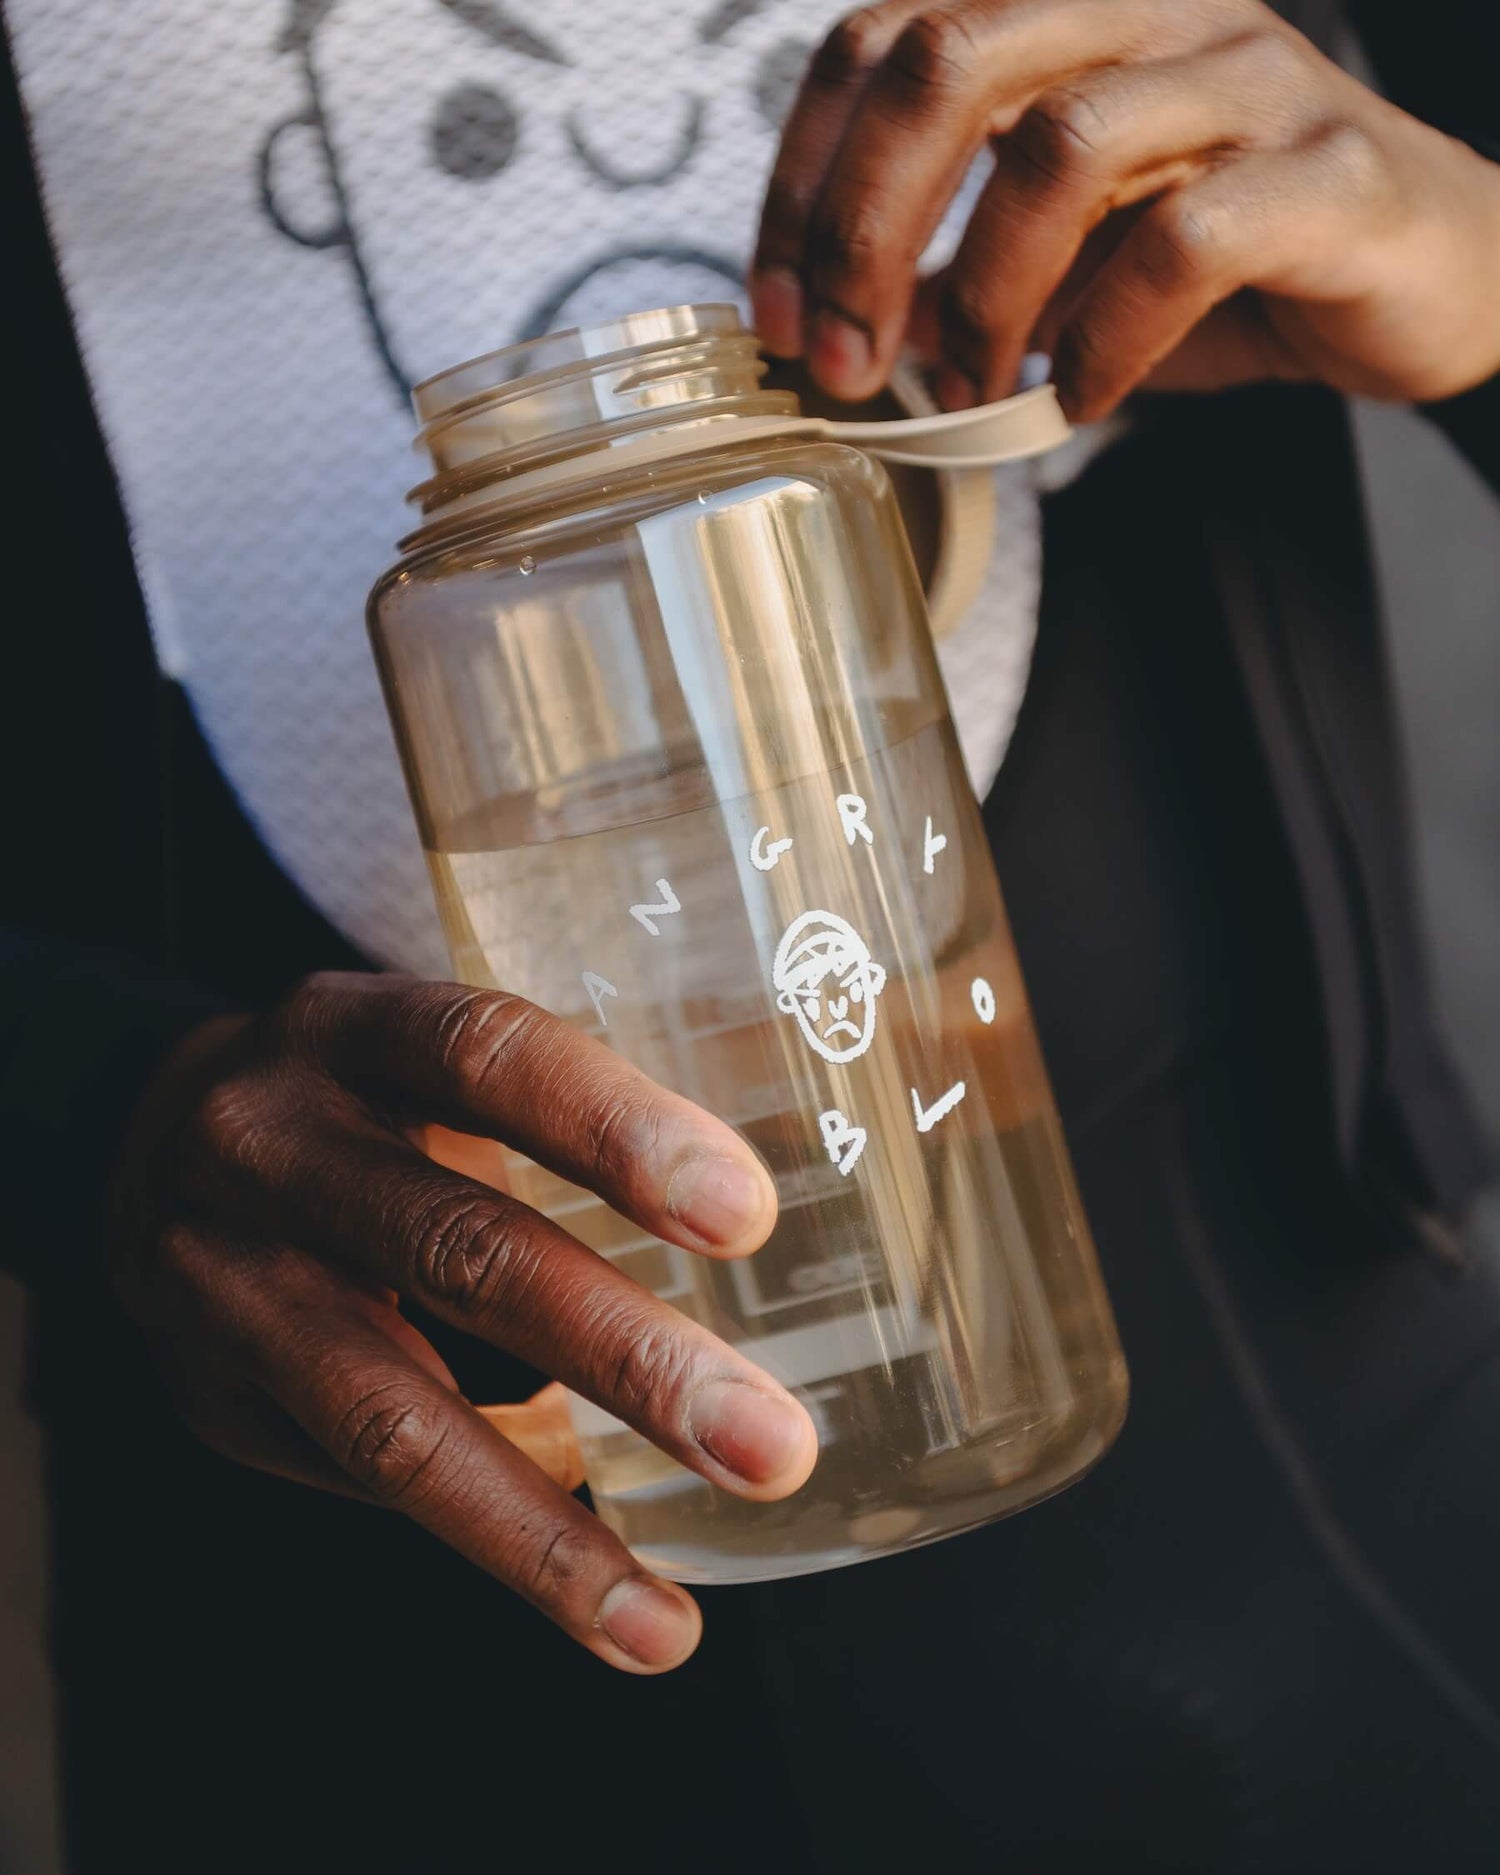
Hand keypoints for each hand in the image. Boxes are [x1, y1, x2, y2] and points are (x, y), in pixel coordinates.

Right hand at [109, 972, 815, 1673]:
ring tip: (662, 1619)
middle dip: (625, 1359)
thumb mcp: (435, 1057)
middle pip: (457, 1250)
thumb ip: (569, 1115)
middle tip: (768, 1446)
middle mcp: (270, 1143)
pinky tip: (595, 1581)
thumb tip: (770, 1229)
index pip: (489, 1057)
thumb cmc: (363, 1099)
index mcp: (355, 1029)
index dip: (616, 1132)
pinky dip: (488, 1526)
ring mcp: (220, 1279)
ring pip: (388, 1414)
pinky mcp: (208, 1397)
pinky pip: (357, 1480)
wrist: (148, 1145)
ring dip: (541, 1529)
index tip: (746, 1216)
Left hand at [751, 0, 1499, 418]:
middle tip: (847, 361)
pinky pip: (1184, 243)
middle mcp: (1151, 9)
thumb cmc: (1232, 263)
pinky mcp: (1325, 172)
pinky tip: (1085, 397)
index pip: (880, 43)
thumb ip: (955, 268)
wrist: (1428, 274)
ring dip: (983, 295)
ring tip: (973, 388)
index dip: (801, 182)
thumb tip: (835, 328)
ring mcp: (1248, 78)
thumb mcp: (1063, 259)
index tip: (778, 316)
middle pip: (946, 62)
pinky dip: (1107, 337)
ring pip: (1060, 143)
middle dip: (862, 230)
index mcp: (1067, 11)